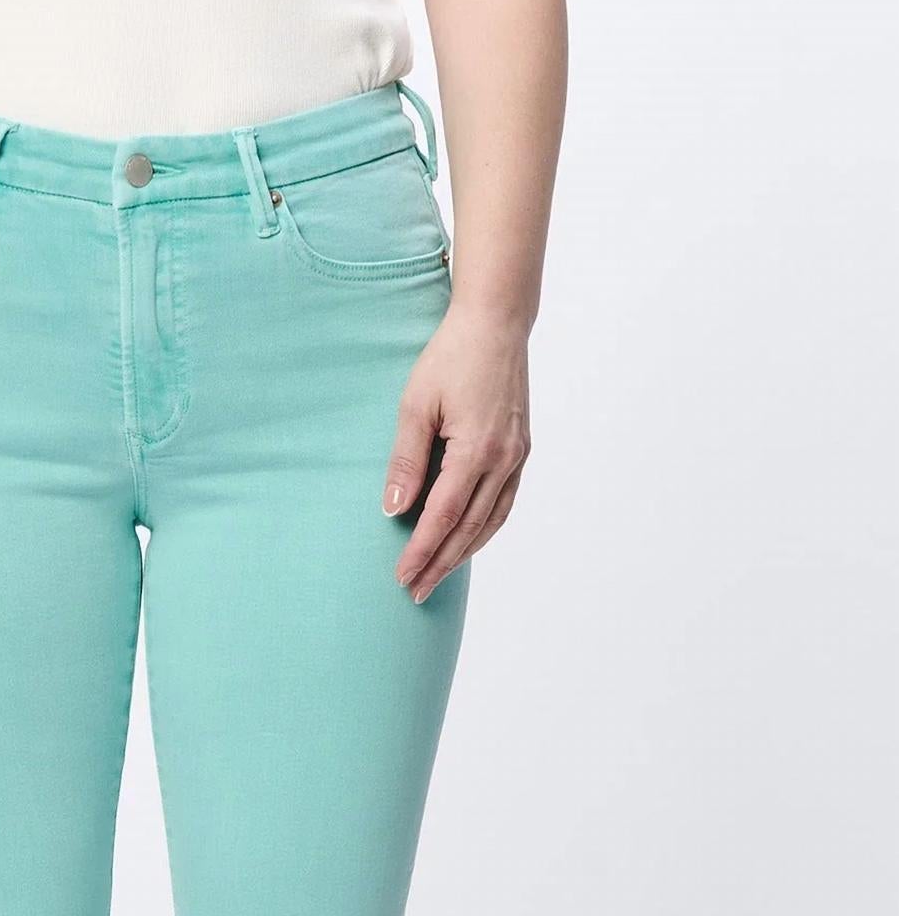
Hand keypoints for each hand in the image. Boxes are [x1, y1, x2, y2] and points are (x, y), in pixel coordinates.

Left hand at [382, 306, 530, 602]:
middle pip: (468, 529)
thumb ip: (406, 460)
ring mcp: (517, 456)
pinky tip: (468, 541)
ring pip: (490, 521)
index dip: (420, 551)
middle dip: (440, 563)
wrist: (497, 323)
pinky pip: (504, 503)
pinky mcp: (521, 449)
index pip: (442, 516)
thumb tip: (393, 510)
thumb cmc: (451, 357)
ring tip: (438, 575)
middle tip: (415, 592)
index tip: (401, 576)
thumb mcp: (416, 405)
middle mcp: (503, 459)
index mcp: (476, 450)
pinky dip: (484, 529)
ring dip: (463, 553)